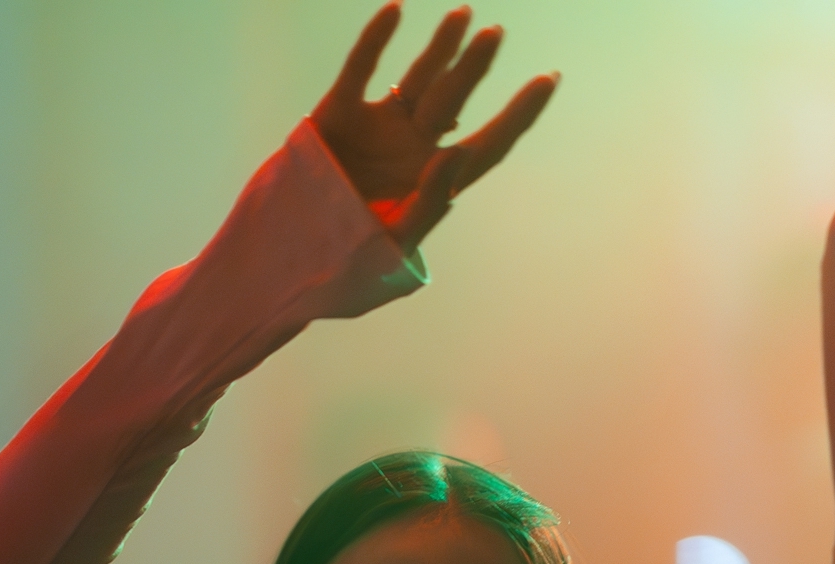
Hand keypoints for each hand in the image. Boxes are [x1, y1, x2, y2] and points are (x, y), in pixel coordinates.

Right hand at [311, 5, 557, 254]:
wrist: (286, 260)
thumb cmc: (346, 267)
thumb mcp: (396, 247)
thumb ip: (428, 203)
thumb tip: (455, 156)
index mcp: (434, 182)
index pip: (489, 144)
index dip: (519, 114)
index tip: (548, 80)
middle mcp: (412, 149)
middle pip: (453, 100)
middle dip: (475, 67)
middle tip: (495, 35)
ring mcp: (377, 129)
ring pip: (417, 79)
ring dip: (440, 48)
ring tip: (463, 15)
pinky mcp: (338, 115)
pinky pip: (360, 70)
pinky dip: (376, 41)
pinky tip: (396, 11)